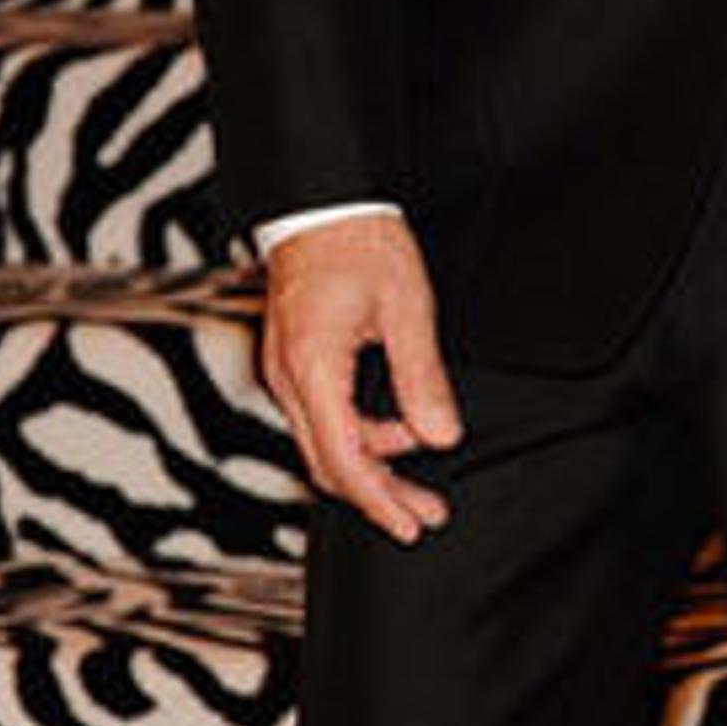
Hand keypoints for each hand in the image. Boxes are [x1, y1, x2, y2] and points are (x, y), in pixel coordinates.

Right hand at [258, 210, 461, 540]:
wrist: (321, 201)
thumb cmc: (361, 242)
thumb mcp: (407, 308)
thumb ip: (421, 379)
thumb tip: (440, 437)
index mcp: (313, 367)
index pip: (342, 459)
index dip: (378, 500)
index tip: (411, 524)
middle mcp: (288, 378)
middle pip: (327, 462)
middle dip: (378, 494)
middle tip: (427, 514)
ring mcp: (286, 372)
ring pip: (323, 443)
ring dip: (372, 463)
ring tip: (424, 463)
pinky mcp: (294, 364)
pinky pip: (322, 419)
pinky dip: (359, 435)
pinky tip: (398, 430)